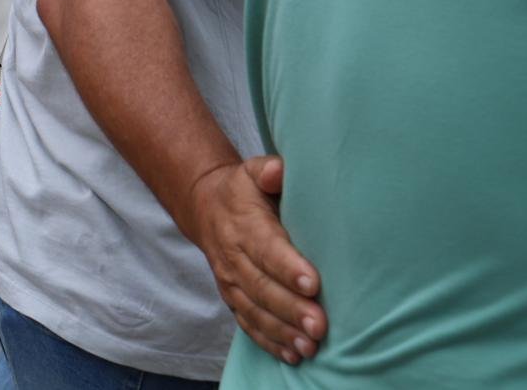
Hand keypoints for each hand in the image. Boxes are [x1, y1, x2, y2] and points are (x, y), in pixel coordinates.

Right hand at [187, 156, 325, 365]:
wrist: (206, 207)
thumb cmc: (243, 191)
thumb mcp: (252, 171)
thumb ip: (267, 171)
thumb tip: (278, 171)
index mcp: (244, 225)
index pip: (266, 248)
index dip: (288, 267)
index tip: (313, 283)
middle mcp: (234, 256)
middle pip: (262, 286)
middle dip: (291, 308)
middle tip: (320, 325)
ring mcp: (231, 281)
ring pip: (255, 310)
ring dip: (283, 330)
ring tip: (310, 346)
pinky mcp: (232, 298)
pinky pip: (248, 324)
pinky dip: (269, 342)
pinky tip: (293, 355)